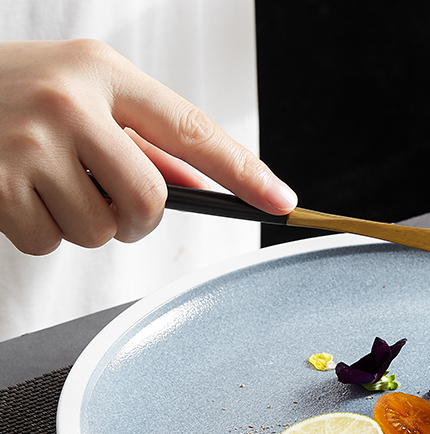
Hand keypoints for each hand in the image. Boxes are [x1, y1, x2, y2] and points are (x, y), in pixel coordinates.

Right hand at [0, 39, 296, 254]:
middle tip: (105, 197)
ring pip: (100, 231)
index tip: (281, 200)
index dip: (243, 171)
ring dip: (82, 223)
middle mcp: (70, 103)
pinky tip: (16, 192)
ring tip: (46, 182)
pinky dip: (38, 231)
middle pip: (150, 201)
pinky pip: (49, 243)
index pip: (192, 130)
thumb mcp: (85, 94)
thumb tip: (204, 187)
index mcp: (102, 73)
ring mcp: (29, 142)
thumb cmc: (17, 93)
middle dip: (136, 217)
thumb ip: (144, 140)